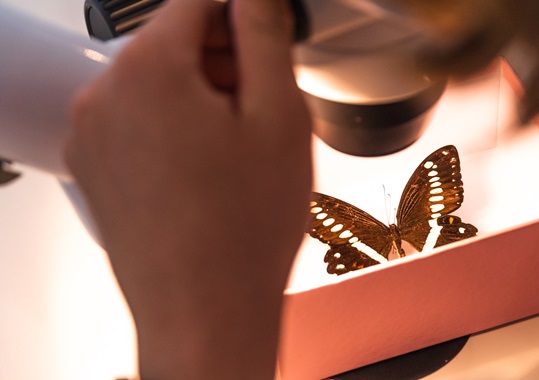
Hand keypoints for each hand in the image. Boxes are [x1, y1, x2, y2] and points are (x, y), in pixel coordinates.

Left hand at [65, 0, 311, 377]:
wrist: (204, 312)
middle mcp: (104, 96)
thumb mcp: (279, 116)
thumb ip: (263, 36)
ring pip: (155, 84)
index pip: (196, 2)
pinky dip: (172, 129)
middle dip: (220, 63)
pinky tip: (206, 172)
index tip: (261, 44)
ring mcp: (92, 136)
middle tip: (257, 109)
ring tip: (234, 151)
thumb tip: (252, 0)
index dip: (240, 19)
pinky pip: (137, 122)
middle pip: (171, 43)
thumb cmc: (241, 230)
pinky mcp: (95, 168)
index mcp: (148, 70)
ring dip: (198, 99)